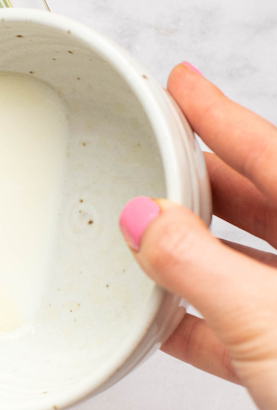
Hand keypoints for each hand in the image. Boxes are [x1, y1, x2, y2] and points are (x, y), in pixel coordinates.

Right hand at [118, 62, 276, 409]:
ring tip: (147, 243)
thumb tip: (145, 219)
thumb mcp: (267, 322)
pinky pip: (247, 324)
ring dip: (196, 256)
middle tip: (154, 163)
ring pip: (252, 264)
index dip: (220, 114)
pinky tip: (167, 324)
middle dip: (202, 184)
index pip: (272, 152)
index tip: (184, 86)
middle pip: (263, 201)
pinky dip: (203, 320)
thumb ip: (195, 266)